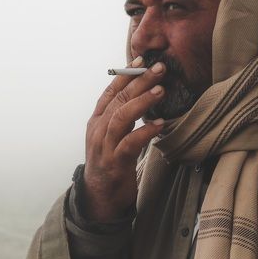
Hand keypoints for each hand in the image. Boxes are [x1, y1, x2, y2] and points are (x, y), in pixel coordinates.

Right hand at [82, 56, 166, 221]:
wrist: (99, 198)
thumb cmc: (110, 164)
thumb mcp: (111, 137)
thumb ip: (122, 118)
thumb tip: (142, 96)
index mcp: (96, 121)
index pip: (110, 92)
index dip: (125, 75)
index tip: (141, 60)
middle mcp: (98, 130)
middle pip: (118, 100)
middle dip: (139, 81)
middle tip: (159, 68)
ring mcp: (104, 146)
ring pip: (121, 117)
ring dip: (141, 102)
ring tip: (160, 90)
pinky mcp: (114, 163)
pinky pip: (130, 143)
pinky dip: (145, 132)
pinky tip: (160, 124)